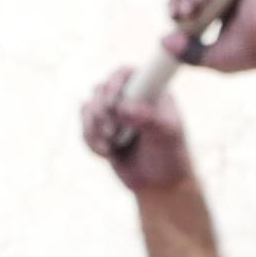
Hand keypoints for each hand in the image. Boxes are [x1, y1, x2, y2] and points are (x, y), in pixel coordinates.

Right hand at [82, 71, 192, 192]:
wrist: (160, 183)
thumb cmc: (171, 154)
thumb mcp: (167, 135)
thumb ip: (149, 118)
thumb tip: (125, 108)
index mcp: (150, 89)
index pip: (125, 73)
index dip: (114, 83)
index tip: (113, 103)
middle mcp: (130, 97)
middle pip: (101, 89)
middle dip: (101, 110)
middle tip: (109, 131)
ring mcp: (114, 113)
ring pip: (88, 107)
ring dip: (93, 127)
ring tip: (109, 146)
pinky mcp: (101, 130)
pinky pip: (84, 127)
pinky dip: (90, 141)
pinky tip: (107, 153)